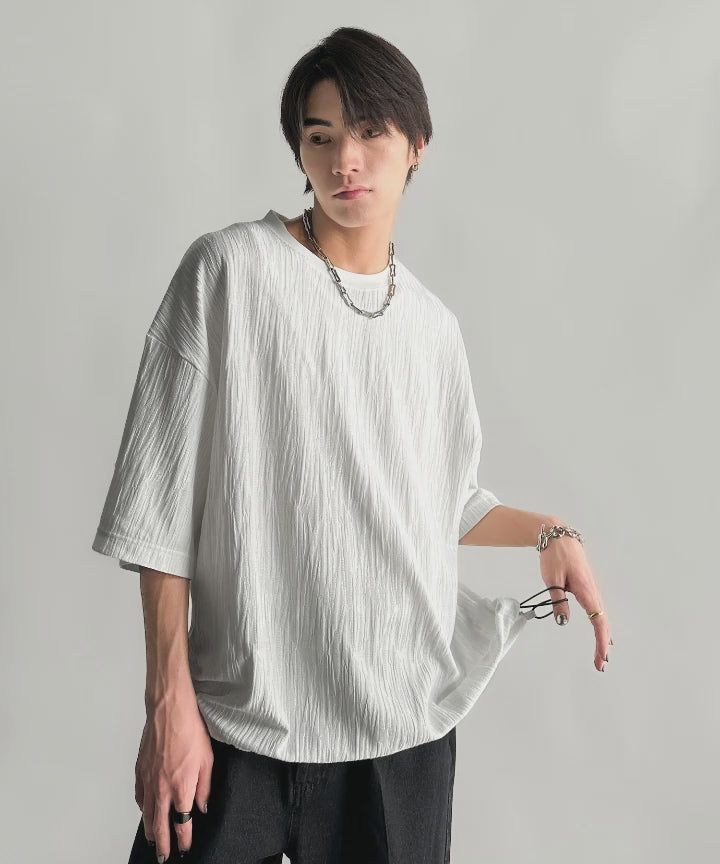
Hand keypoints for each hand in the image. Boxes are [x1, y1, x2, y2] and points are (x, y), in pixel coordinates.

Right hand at [134, 687, 213, 860]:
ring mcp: (148, 780)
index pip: (182, 823)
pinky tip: (145, 810)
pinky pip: (139, 795)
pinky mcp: (140, 770)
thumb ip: (204, 787)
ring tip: (153, 840)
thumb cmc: (190, 730)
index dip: (183, 838)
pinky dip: (142, 807)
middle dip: (162, 843)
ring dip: (150, 829)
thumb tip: (202, 805)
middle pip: (159, 825)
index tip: (185, 846)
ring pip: (146, 813)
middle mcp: (162, 788)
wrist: (169, 711)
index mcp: (181, 788)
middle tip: (163, 856)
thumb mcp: (208, 759)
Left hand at [538, 531, 612, 671]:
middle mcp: (593, 592)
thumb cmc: (555, 556)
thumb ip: (558, 601)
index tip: (601, 658)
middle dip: (603, 644)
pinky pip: (597, 610)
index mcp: (586, 591)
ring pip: (601, 617)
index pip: (598, 621)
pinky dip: (600, 624)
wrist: (559, 537)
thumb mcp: (552, 579)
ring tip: (602, 655)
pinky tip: (601, 634)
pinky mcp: (588, 588)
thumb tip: (563, 622)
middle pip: (603, 622)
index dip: (600, 642)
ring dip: (602, 636)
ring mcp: (592, 590)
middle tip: (601, 664)